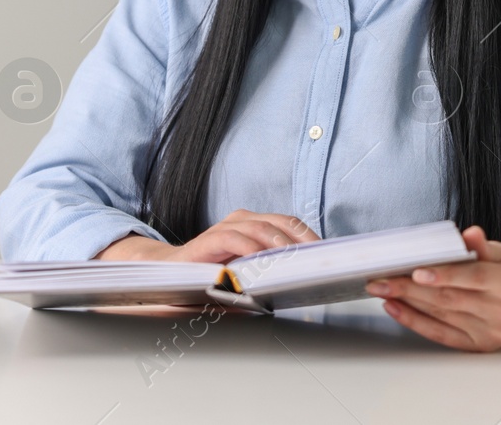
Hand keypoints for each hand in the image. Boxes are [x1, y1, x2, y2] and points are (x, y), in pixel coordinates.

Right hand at [97, 209, 320, 262]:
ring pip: (261, 227)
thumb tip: (304, 279)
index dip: (310, 237)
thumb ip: (270, 269)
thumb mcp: (249, 270)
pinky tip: (260, 262)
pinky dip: (249, 249)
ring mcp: (226, 228)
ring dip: (279, 244)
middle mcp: (243, 220)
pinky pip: (234, 239)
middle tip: (316, 260)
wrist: (173, 275)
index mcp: (256, 224)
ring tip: (294, 261)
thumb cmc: (216, 275)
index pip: (291, 224)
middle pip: (282, 222)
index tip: (326, 255)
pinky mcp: (209, 240)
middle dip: (302, 240)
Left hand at [365, 226, 500, 351]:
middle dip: (410, 288)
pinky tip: (396, 308)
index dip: (444, 275)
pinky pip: (442, 335)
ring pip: (442, 316)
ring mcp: (492, 334)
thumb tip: (469, 234)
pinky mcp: (480, 346)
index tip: (416, 271)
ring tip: (382, 289)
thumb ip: (483, 247)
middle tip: (380, 278)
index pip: (473, 279)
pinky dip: (415, 322)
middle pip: (449, 299)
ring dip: (407, 303)